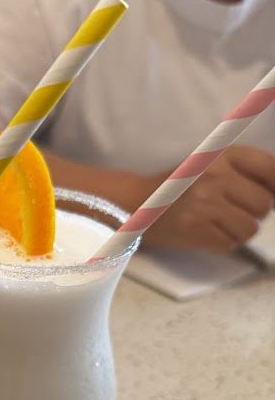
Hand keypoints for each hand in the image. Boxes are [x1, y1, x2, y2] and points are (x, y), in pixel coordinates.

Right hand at [141, 144, 274, 252]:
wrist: (138, 203)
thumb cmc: (181, 185)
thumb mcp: (214, 164)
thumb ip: (247, 172)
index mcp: (223, 155)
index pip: (271, 169)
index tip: (266, 195)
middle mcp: (215, 176)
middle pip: (264, 204)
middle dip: (254, 213)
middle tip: (233, 212)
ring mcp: (204, 203)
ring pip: (250, 228)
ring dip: (239, 232)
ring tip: (220, 224)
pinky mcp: (195, 229)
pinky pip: (230, 244)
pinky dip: (222, 243)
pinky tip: (207, 233)